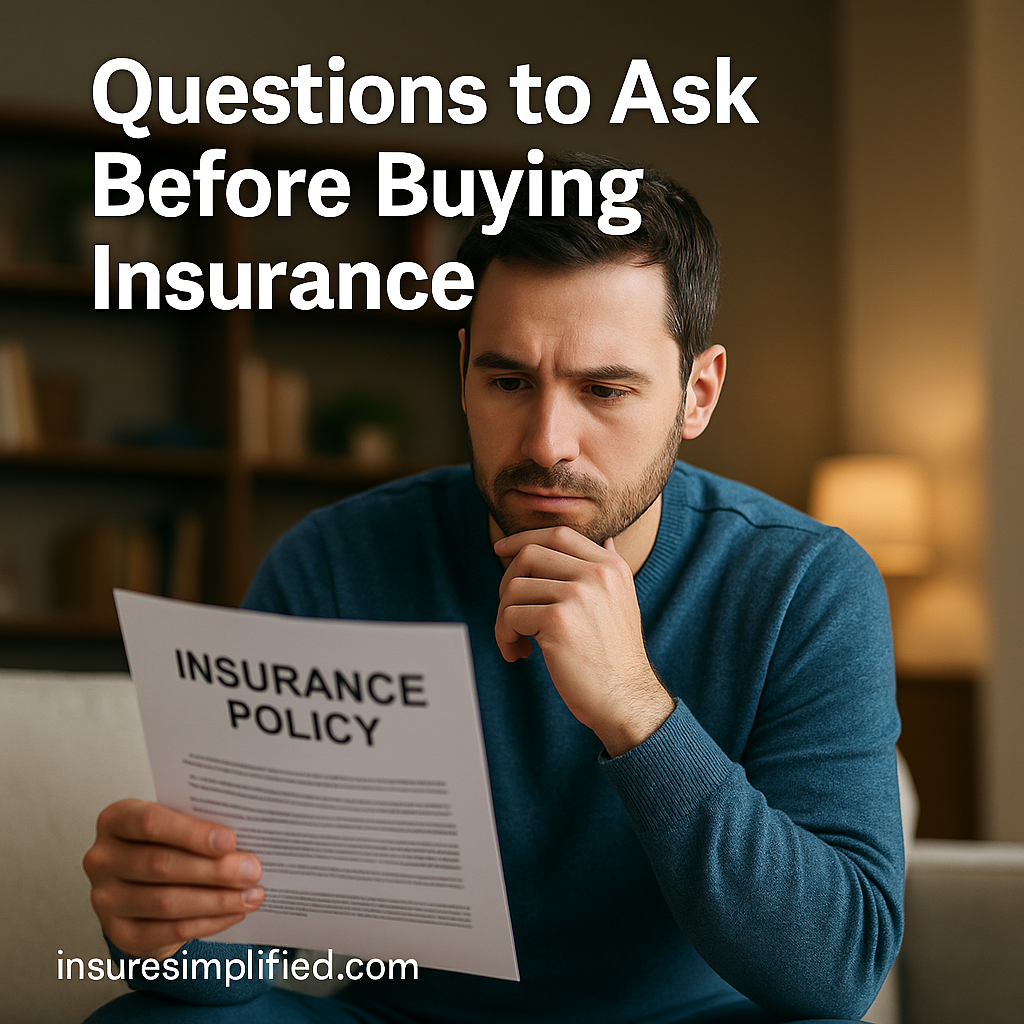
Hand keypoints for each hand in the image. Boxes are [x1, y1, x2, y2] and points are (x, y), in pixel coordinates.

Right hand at [82, 799, 263, 958]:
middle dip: (214, 869)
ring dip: (217, 900)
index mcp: (116, 819)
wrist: (141, 883)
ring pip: (167, 902)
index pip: (150, 822)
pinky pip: (169, 932)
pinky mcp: (119, 933)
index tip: (230, 840)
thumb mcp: (176, 824)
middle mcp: (102, 859)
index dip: (192, 833)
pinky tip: (234, 913)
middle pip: (161, 864)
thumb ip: (200, 826)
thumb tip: (247, 838)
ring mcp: (105, 899)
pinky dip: (208, 923)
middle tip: (252, 870)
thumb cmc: (167, 842)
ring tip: (252, 895)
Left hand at [493, 526, 673, 755]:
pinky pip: (510, 616)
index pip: (558, 534)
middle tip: (509, 614)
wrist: (626, 698)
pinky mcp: (558, 620)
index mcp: (610, 567)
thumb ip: (609, 569)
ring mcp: (578, 594)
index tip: (501, 551)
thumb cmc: (616, 657)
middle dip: (507, 582)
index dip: (523, 539)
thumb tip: (606, 540)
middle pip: (529, 555)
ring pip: (514, 588)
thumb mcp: (622, 602)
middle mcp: (596, 574)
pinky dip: (505, 636)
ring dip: (504, 618)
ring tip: (515, 641)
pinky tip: (519, 654)